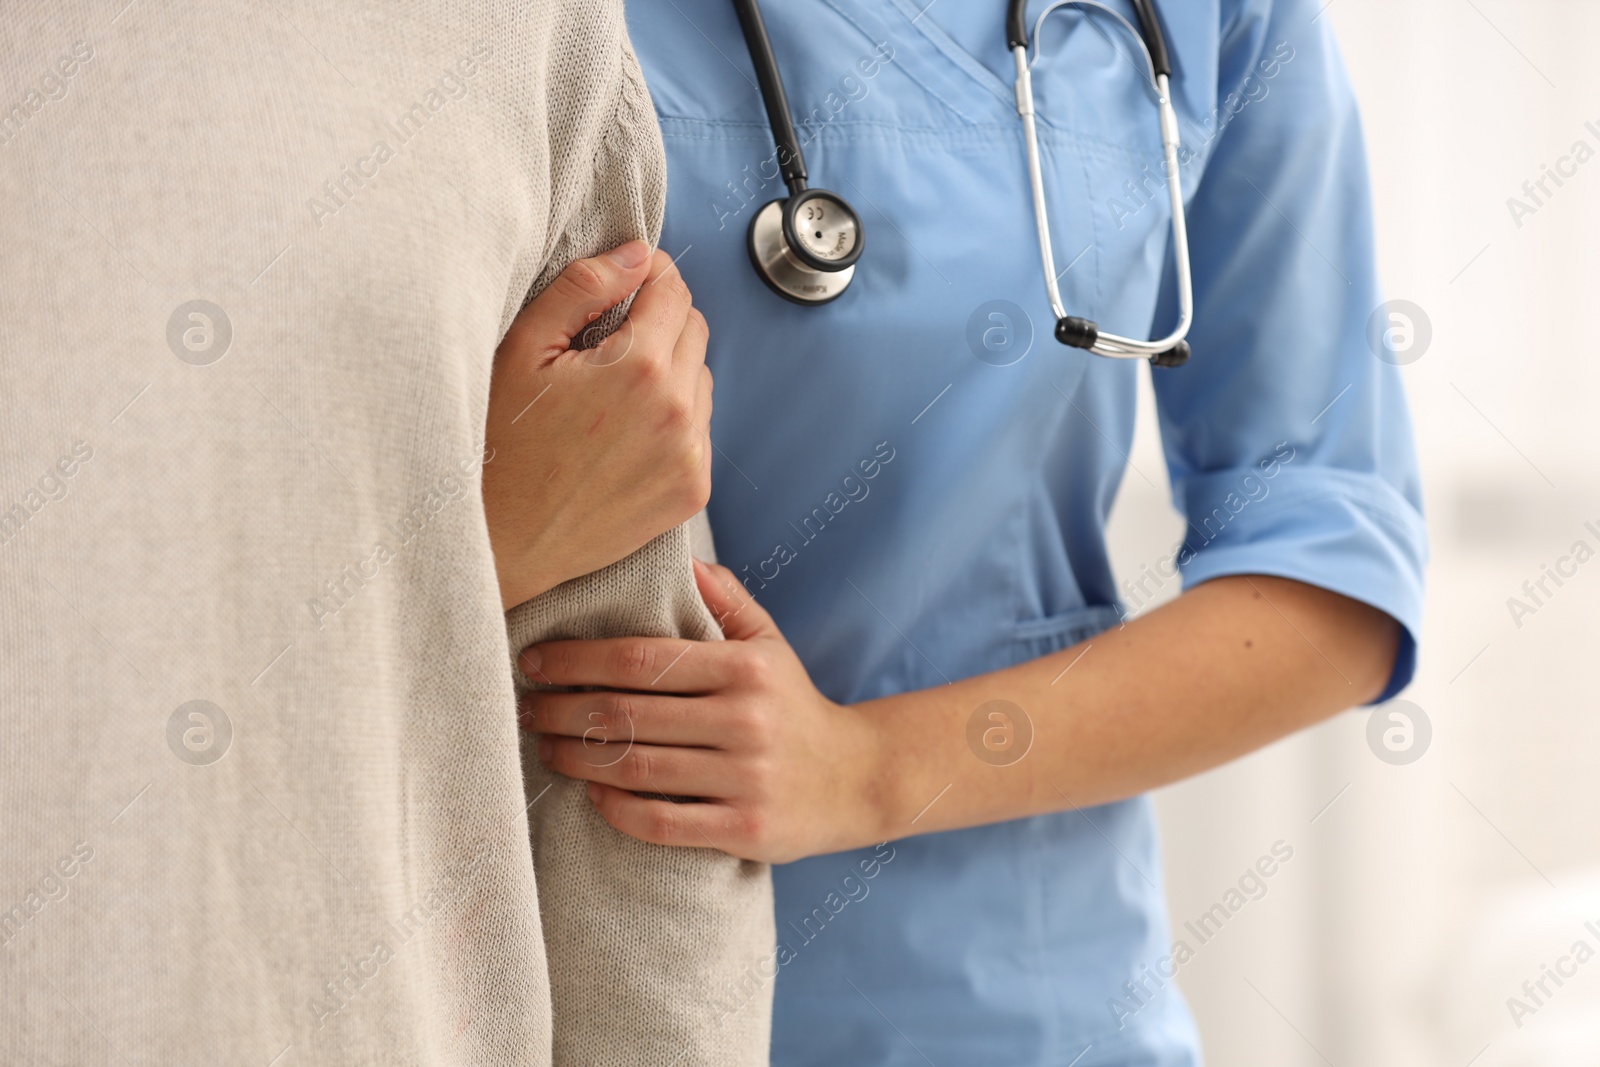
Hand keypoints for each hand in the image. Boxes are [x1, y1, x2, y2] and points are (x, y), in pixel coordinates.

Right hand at [484, 241, 713, 608]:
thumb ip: (584, 287)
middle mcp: (677, 411)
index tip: (623, 285)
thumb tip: (639, 254)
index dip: (647, 276)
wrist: (503, 541)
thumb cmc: (500, 444)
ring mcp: (690, 455)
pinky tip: (624, 435)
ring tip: (613, 395)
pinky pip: (700, 430)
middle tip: (608, 343)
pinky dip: (674, 421)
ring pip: (701, 379)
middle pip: (695, 329)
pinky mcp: (693, 491)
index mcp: (639, 367)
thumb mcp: (523, 348)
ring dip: (670, 371)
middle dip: (659, 322)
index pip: (673, 288)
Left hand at [518, 559, 885, 862]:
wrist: (858, 779)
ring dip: (575, 759)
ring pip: (636, 767)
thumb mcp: (770, 644)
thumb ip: (725, 599)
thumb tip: (678, 556)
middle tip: (524, 708)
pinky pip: (662, 822)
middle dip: (561, 710)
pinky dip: (616, 809)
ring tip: (543, 748)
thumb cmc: (795, 706)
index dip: (577, 659)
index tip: (534, 660)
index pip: (641, 658)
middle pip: (627, 713)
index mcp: (744, 668)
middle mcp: (745, 720)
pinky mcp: (745, 828)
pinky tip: (593, 794)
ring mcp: (746, 777)